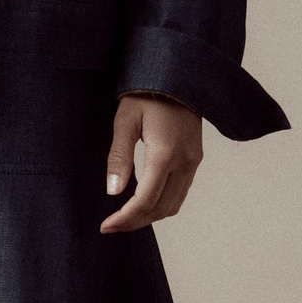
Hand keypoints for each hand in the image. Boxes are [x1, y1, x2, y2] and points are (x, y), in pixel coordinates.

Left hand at [100, 91, 202, 232]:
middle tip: (111, 226)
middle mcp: (184, 162)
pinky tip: (142, 202)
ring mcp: (193, 162)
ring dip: (149, 216)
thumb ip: (119, 158)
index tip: (106, 226)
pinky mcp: (195, 159)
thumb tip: (113, 192)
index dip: (125, 218)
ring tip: (124, 217)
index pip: (145, 200)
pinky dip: (161, 204)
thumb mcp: (125, 122)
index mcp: (165, 154)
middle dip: (135, 222)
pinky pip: (180, 193)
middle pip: (160, 209)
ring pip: (173, 205)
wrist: (177, 76)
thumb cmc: (146, 94)